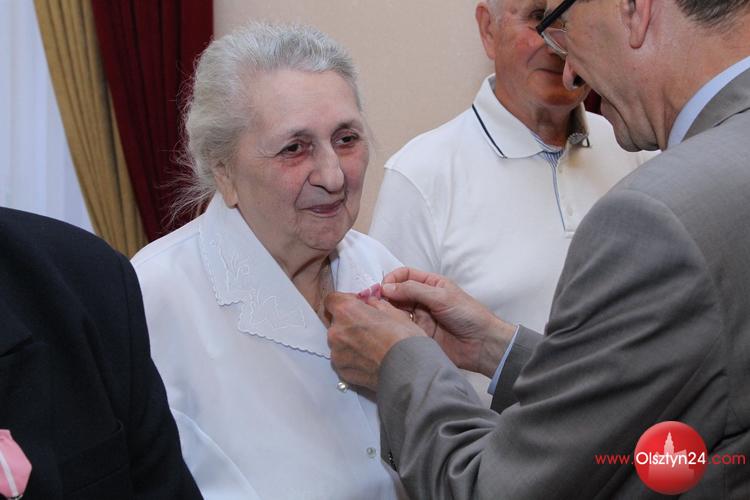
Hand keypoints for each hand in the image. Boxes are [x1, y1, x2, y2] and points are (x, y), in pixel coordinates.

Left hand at [326, 292, 426, 390]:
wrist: (410, 371)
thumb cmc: (405, 341)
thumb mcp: (395, 313)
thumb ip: (376, 305)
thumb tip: (371, 303)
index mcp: (346, 311)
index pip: (332, 299)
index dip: (345, 301)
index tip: (357, 306)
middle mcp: (336, 331)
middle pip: (336, 322)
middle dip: (350, 323)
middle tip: (370, 328)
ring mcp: (336, 353)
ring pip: (339, 342)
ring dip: (350, 341)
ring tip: (372, 348)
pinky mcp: (341, 370)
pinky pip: (343, 359)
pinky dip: (352, 358)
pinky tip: (370, 360)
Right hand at [382, 267, 516, 376]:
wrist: (482, 345)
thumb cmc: (468, 315)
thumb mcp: (441, 297)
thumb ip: (414, 290)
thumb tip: (386, 288)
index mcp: (430, 284)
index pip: (404, 275)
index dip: (391, 279)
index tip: (382, 288)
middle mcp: (422, 299)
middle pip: (396, 293)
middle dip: (384, 296)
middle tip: (373, 303)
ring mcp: (419, 317)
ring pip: (396, 310)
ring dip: (386, 311)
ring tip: (378, 315)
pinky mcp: (417, 334)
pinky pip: (400, 328)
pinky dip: (392, 326)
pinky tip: (386, 327)